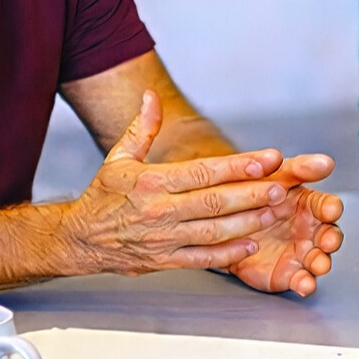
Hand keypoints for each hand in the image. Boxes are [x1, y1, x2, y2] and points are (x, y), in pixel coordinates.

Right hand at [60, 92, 300, 275]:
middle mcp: (159, 211)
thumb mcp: (118, 158)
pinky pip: (203, 259)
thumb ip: (141, 128)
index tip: (265, 159)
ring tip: (273, 212)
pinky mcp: (166, 261)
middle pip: (214, 202)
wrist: (80, 240)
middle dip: (250, 195)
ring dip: (247, 223)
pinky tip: (251, 244)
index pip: (201, 172)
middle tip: (279, 187)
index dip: (236, 166)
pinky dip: (229, 254)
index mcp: (151, 182)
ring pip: (213, 232)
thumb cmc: (103, 196)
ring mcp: (164, 239)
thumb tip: (150, 97)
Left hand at [224, 155, 345, 296]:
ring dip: (322, 262)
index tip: (330, 209)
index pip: (326, 205)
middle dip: (332, 239)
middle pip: (329, 235)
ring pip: (319, 260)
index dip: (330, 208)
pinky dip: (305, 284)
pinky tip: (305, 284)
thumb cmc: (255, 198)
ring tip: (319, 265)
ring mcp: (300, 254)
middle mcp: (309, 231)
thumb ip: (298, 169)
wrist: (225, 225)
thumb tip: (326, 161)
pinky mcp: (287, 274)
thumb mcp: (273, 177)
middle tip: (328, 241)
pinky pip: (300, 281)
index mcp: (309, 205)